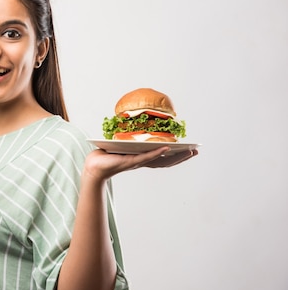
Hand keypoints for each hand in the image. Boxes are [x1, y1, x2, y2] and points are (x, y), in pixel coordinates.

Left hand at [82, 146, 198, 181]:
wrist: (93, 166)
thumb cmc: (107, 155)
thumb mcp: (122, 144)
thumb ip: (132, 138)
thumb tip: (139, 124)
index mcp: (142, 159)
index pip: (164, 158)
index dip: (178, 155)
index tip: (191, 149)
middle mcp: (142, 162)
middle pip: (166, 161)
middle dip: (182, 156)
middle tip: (196, 151)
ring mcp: (137, 163)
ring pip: (159, 160)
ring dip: (174, 156)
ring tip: (188, 151)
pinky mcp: (130, 162)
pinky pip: (145, 157)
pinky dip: (156, 153)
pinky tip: (166, 148)